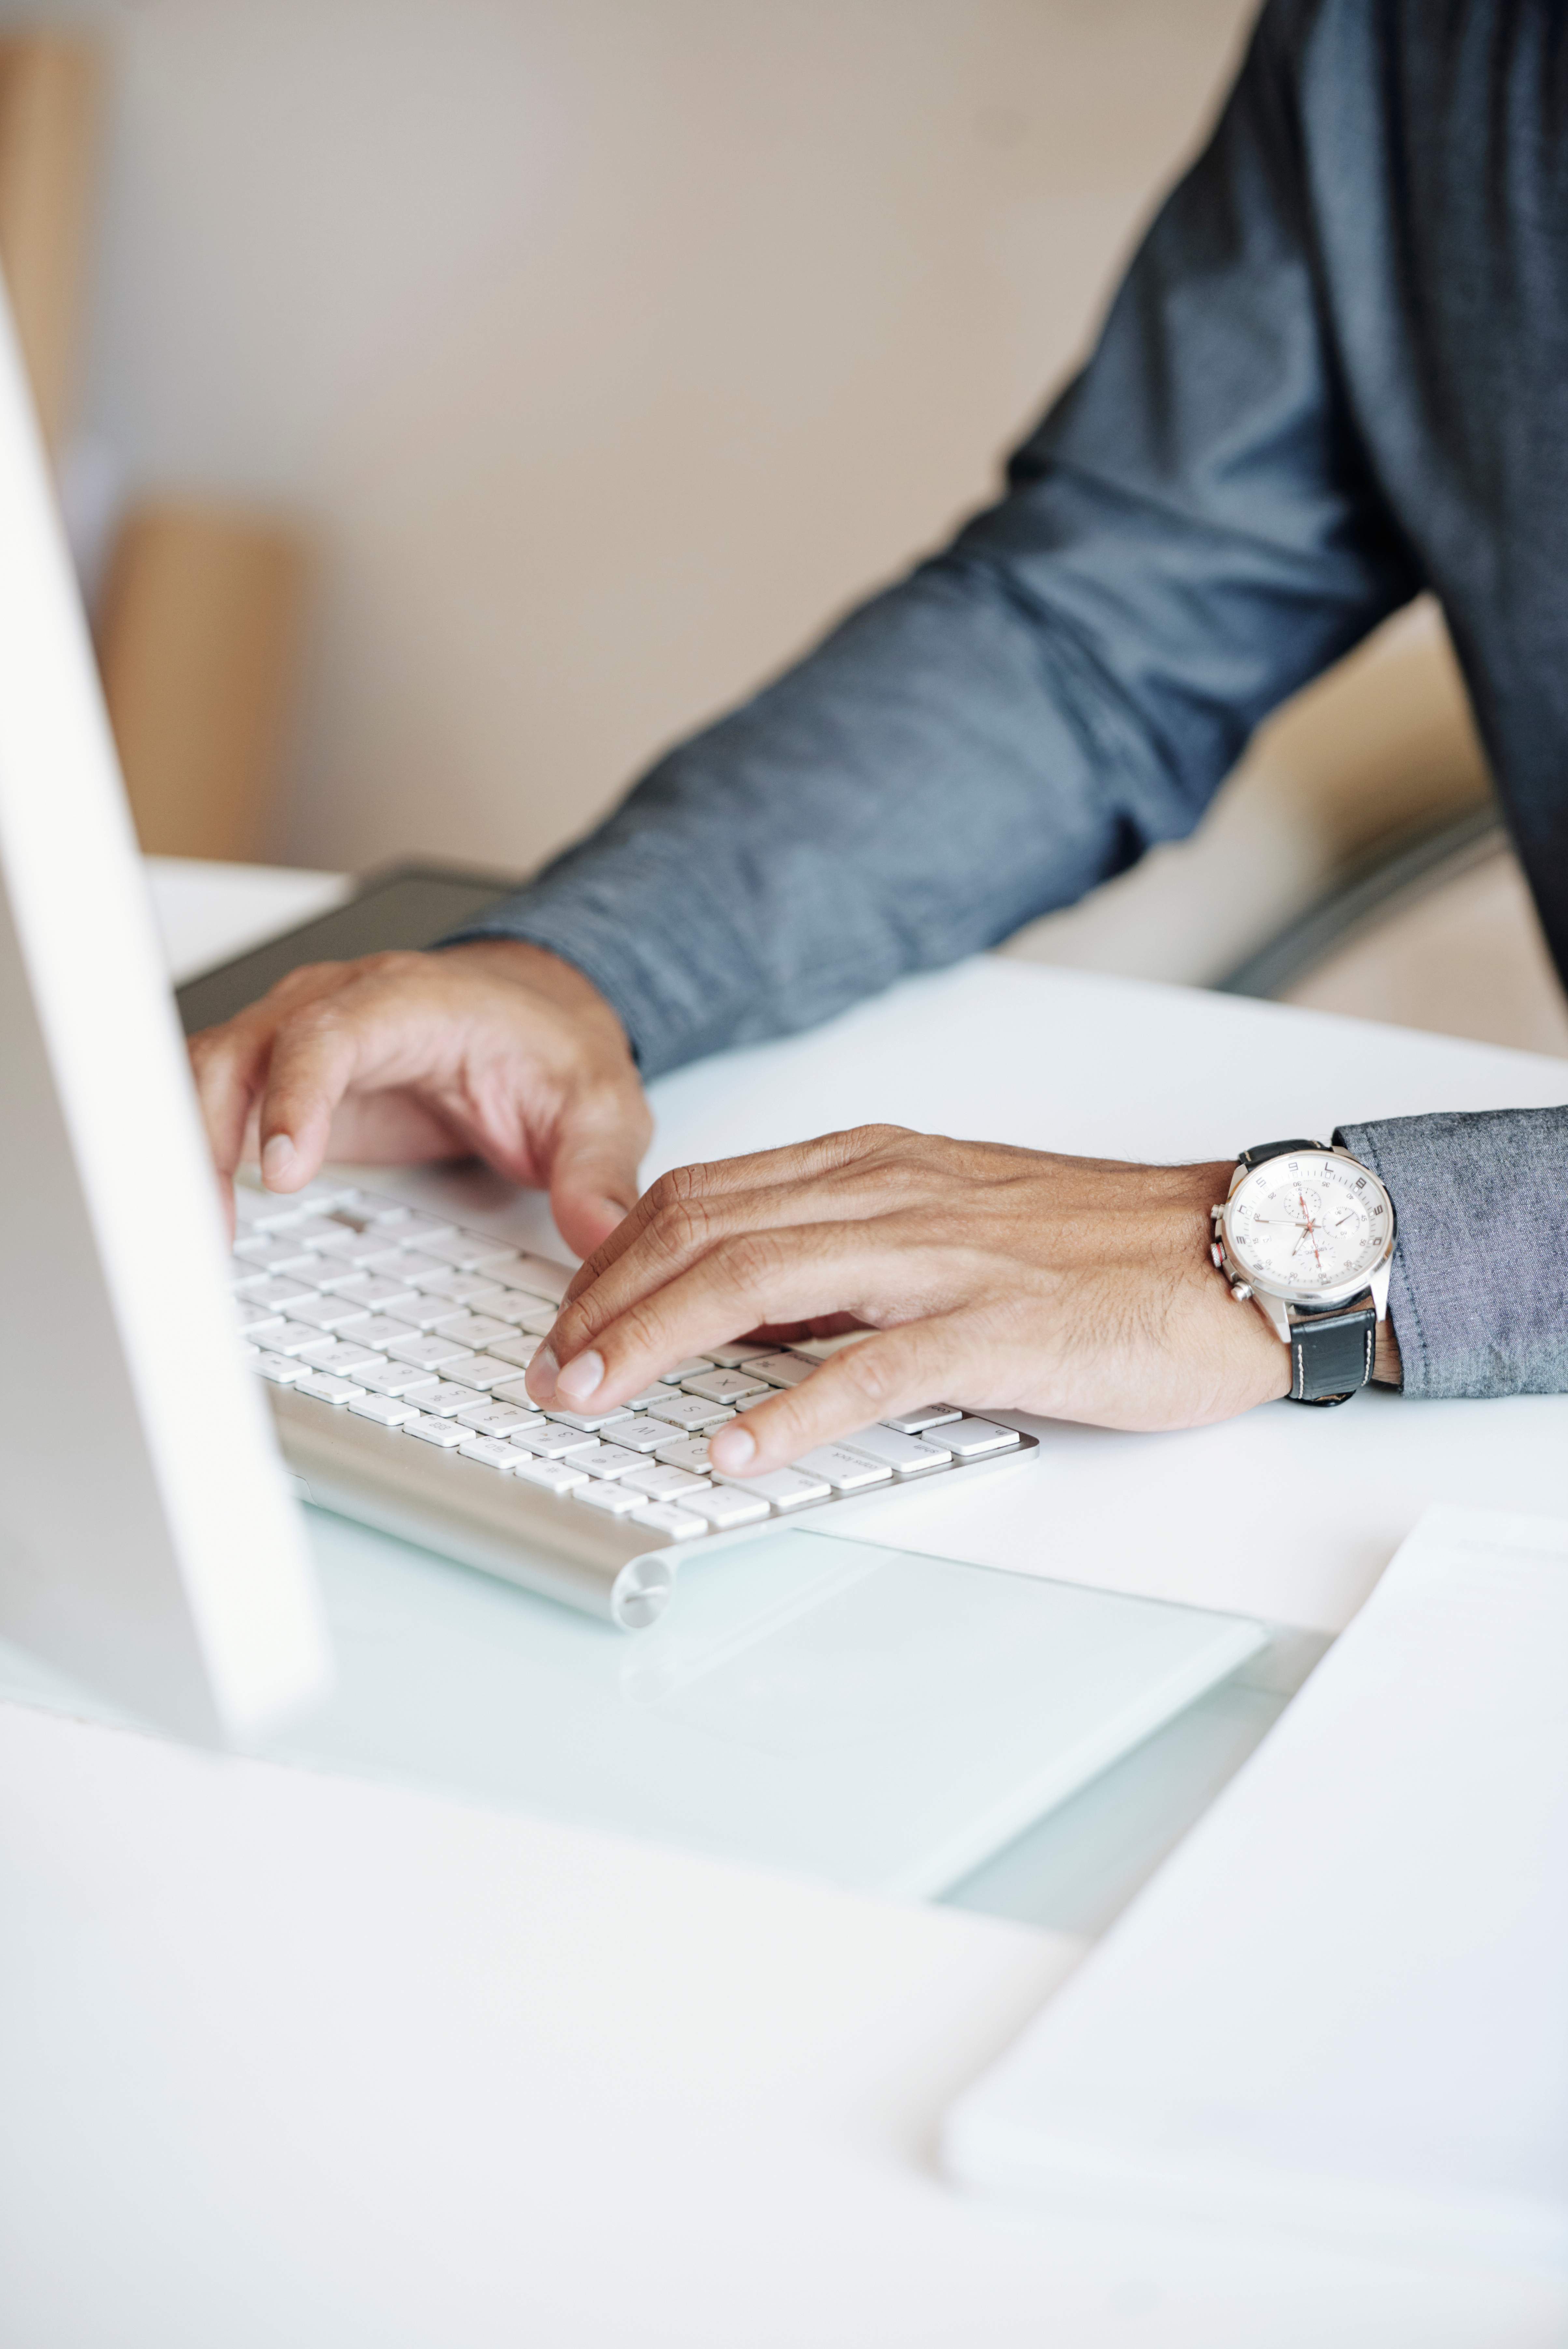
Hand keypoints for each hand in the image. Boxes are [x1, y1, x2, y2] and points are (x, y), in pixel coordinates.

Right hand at [188, 940, 651, 1255]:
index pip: (328, 1036)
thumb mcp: (600, 1110)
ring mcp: (298, 1038)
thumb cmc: (555, 1051)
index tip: (282, 1168)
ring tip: (198, 1238)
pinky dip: (196, 1157)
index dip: (296, 1098)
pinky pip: (214, 1106)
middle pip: (243, 1052)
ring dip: (190, 1152)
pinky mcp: (283, 1079)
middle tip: (213, 1225)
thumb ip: (596, 1175)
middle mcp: (336, 1007)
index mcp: (409, 1003)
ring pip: (210, 1077)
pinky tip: (204, 1221)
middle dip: (212, 1133)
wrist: (538, 1017)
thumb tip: (600, 1238)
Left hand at [524, 1124, 1294, 1472]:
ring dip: (657, 1344)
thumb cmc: (1100, 1247)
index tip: (565, 1317)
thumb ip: (849, 1254)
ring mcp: (947, 1260)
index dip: (614, 1257)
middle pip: (707, 1232)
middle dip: (605, 1304)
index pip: (705, 1195)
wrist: (1241, 1249)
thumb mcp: (951, 1223)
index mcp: (878, 1166)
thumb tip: (748, 1314)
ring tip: (591, 1400)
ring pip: (762, 1282)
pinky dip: (791, 1410)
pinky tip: (735, 1448)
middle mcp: (894, 1196)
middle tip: (547, 1372)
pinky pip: (874, 1368)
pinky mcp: (1001, 1328)